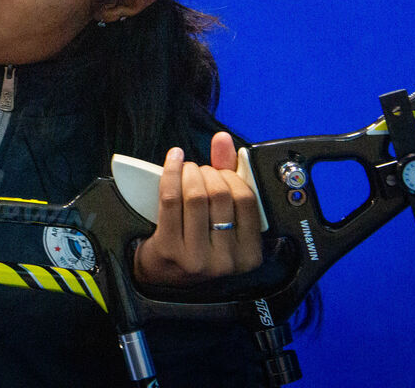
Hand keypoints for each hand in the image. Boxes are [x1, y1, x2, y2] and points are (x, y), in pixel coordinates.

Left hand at [133, 131, 262, 285]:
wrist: (165, 273)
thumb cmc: (199, 240)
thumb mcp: (223, 216)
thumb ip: (229, 176)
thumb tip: (224, 140)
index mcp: (249, 254)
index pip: (247, 200)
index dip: (232, 177)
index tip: (220, 171)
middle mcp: (226, 260)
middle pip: (220, 195)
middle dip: (208, 172)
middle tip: (199, 171)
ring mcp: (197, 257)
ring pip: (195, 196)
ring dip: (190, 172)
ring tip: (186, 169)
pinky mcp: (171, 249)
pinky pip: (171, 199)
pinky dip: (171, 173)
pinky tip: (173, 162)